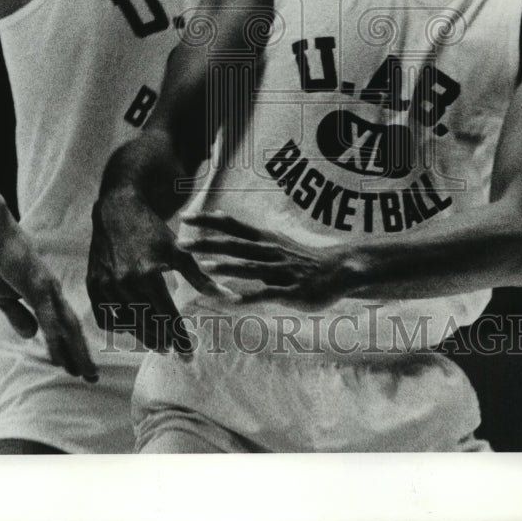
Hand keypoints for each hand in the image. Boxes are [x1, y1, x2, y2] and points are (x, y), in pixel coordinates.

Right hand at [0, 210, 97, 380]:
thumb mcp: (2, 296)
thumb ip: (18, 315)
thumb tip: (31, 335)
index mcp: (45, 293)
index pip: (62, 325)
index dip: (70, 346)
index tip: (77, 367)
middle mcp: (52, 292)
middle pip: (72, 328)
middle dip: (82, 354)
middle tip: (92, 377)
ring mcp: (47, 289)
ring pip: (67, 327)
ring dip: (77, 351)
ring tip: (85, 373)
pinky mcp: (36, 287)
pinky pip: (49, 319)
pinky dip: (56, 339)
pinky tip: (61, 356)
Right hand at [87, 185, 221, 353]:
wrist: (117, 210)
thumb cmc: (152, 230)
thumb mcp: (178, 250)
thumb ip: (201, 277)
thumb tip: (228, 296)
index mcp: (148, 274)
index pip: (167, 317)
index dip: (180, 338)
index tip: (189, 354)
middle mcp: (124, 282)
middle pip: (147, 324)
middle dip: (163, 340)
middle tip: (174, 349)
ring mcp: (105, 285)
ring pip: (127, 324)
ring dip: (143, 336)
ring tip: (158, 341)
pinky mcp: (93, 285)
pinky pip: (105, 318)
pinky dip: (119, 327)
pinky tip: (133, 328)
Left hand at [180, 210, 347, 310]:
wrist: (339, 270)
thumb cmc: (301, 258)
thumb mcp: (273, 241)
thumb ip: (246, 235)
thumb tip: (220, 219)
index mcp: (264, 239)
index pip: (232, 226)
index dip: (208, 221)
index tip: (185, 217)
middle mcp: (270, 251)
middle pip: (235, 245)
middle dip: (207, 244)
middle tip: (182, 243)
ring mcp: (281, 271)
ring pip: (250, 267)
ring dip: (226, 267)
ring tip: (204, 267)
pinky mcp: (291, 291)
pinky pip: (268, 294)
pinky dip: (250, 297)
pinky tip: (232, 302)